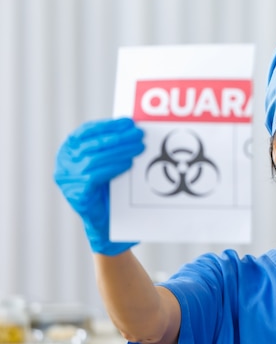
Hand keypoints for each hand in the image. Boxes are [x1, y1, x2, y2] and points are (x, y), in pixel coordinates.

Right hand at [54, 117, 144, 255]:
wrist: (108, 225)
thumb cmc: (110, 189)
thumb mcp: (108, 162)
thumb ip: (112, 146)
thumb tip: (131, 126)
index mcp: (68, 151)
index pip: (86, 131)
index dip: (108, 125)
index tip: (128, 122)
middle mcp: (64, 164)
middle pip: (92, 144)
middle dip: (118, 137)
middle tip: (139, 134)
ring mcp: (67, 180)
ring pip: (94, 159)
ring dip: (120, 151)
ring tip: (139, 147)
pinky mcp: (76, 195)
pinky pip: (94, 176)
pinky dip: (113, 167)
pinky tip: (128, 163)